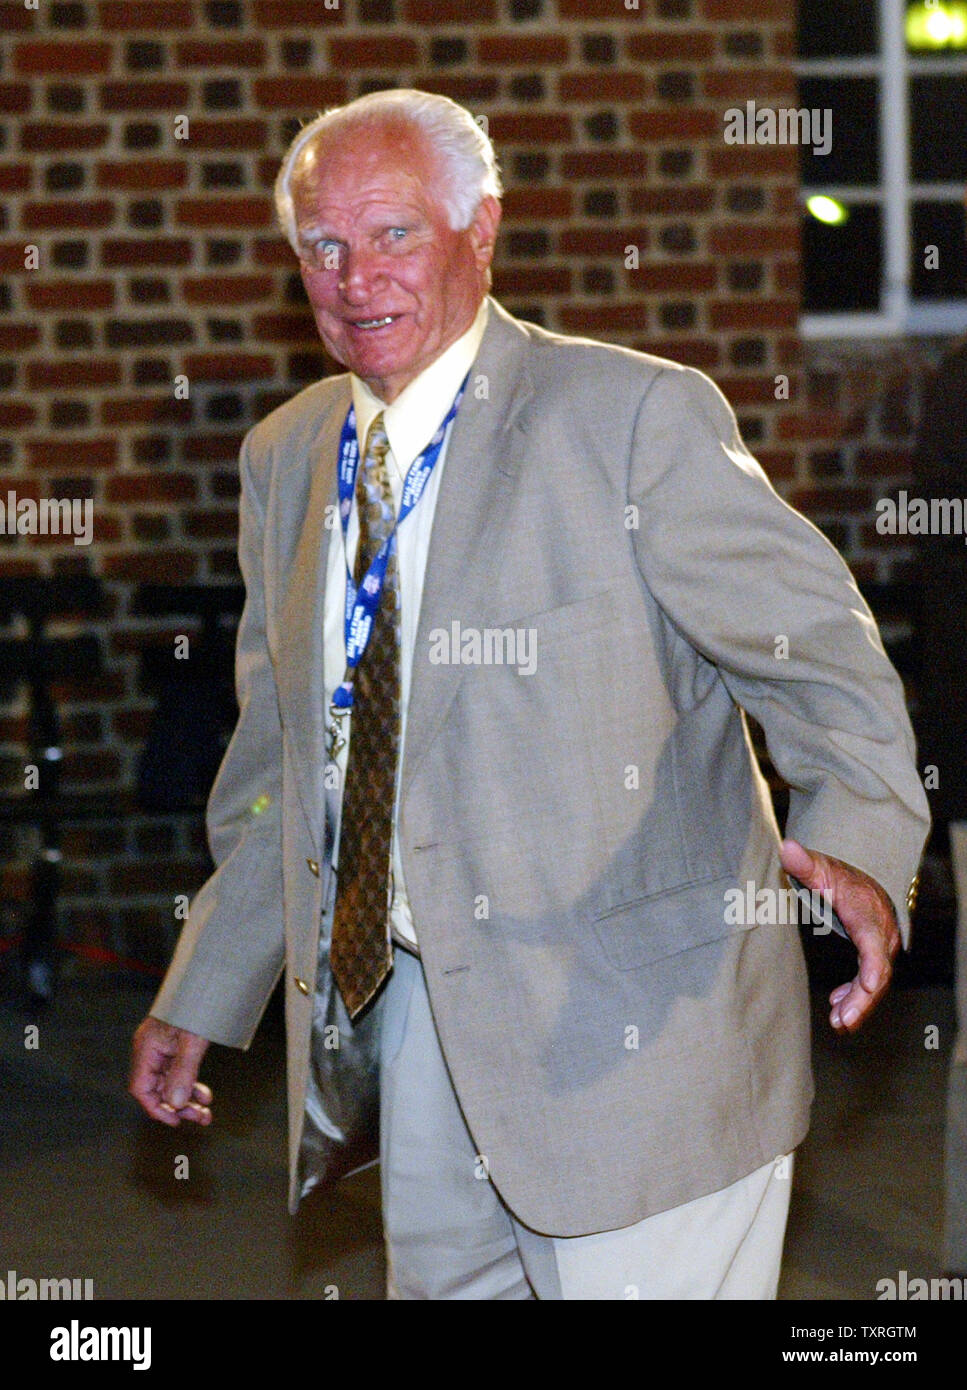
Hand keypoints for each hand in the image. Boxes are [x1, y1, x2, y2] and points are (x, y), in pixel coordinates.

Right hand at [129, 1016, 212, 1126]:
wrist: (209, 980)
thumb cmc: (197, 1006)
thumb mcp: (193, 1042)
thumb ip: (183, 1073)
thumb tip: (175, 1106)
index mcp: (146, 1048)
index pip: (141, 1088)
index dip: (157, 1108)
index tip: (177, 1120)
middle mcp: (151, 1049)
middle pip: (157, 1088)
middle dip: (178, 1106)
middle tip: (202, 1118)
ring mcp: (164, 1047)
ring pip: (171, 1082)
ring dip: (188, 1098)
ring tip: (207, 1112)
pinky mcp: (177, 1045)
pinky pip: (180, 1071)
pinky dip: (192, 1084)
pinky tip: (205, 1095)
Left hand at [779, 839, 900, 1034]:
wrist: (862, 878)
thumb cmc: (839, 876)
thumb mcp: (821, 868)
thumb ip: (805, 863)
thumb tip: (786, 849)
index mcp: (867, 916)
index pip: (874, 946)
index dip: (871, 969)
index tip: (866, 988)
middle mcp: (881, 935)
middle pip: (878, 973)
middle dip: (863, 999)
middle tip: (843, 1020)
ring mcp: (880, 947)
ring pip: (875, 982)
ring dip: (859, 1004)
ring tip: (839, 1022)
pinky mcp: (874, 955)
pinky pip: (869, 980)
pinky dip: (856, 995)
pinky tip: (838, 1006)